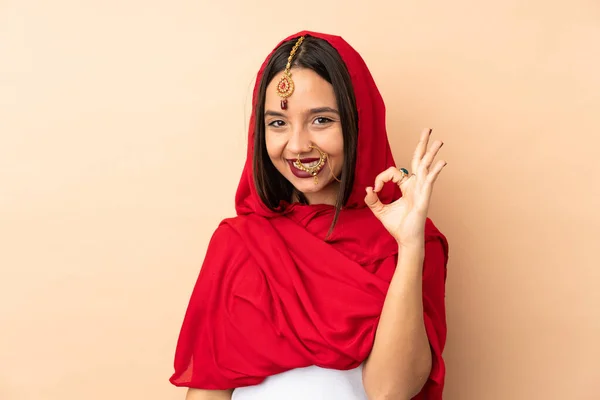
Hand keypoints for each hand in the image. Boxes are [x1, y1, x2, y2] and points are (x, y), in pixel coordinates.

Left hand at [364, 128, 445, 245]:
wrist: (405, 240)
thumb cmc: (397, 226)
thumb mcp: (379, 211)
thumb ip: (372, 200)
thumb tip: (368, 189)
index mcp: (406, 187)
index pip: (393, 171)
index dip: (381, 177)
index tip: (375, 189)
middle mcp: (415, 185)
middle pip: (418, 160)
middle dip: (422, 145)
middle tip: (427, 130)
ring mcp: (421, 190)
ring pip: (426, 167)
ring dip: (431, 153)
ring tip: (439, 140)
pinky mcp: (424, 198)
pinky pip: (429, 181)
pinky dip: (434, 171)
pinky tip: (441, 162)